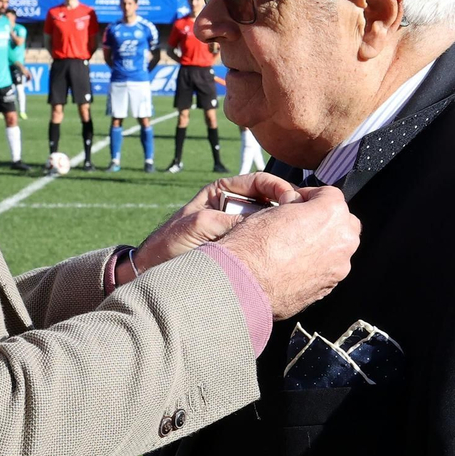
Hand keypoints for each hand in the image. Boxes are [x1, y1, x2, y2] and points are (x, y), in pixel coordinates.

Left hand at [134, 173, 299, 272]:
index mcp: (222, 192)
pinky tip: (285, 253)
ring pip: (268, 226)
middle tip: (300, 217)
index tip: (290, 199)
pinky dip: (274, 248)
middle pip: (269, 203)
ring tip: (298, 235)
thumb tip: (261, 224)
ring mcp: (238, 230)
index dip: (277, 187)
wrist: (154, 272)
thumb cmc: (169, 243)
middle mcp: (233, 209)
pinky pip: (262, 246)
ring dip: (282, 229)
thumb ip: (228, 220)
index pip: (258, 182)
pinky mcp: (240, 251)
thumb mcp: (199, 224)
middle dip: (286, 208)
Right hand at [220, 186, 360, 318]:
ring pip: (339, 246)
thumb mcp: (271, 210)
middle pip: (343, 221)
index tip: (298, 201)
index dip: (310, 195)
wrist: (244, 284)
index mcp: (331, 213)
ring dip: (324, 242)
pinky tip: (294, 265)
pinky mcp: (330, 287)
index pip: (330, 194)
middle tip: (300, 223)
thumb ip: (295, 206)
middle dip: (325, 219)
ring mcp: (339, 266)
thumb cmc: (254, 245)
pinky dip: (318, 264)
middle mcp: (343, 239)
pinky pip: (329, 267)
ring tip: (296, 247)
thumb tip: (298, 207)